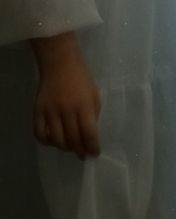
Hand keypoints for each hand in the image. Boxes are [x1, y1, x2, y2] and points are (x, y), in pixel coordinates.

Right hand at [32, 36, 100, 158]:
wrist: (60, 63)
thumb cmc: (81, 79)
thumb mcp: (94, 95)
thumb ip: (93, 115)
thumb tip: (90, 136)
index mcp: (84, 106)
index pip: (89, 134)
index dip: (92, 147)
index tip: (94, 154)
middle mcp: (66, 111)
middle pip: (72, 139)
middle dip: (79, 150)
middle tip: (82, 153)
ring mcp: (50, 111)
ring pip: (56, 140)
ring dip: (64, 148)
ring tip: (70, 147)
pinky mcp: (37, 111)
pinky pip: (39, 134)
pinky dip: (46, 142)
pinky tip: (53, 141)